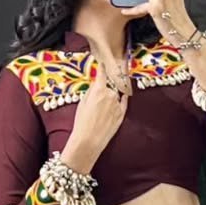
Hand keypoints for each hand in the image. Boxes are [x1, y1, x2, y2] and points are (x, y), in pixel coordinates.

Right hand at [62, 59, 128, 174]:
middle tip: (96, 98)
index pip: (102, 73)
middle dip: (104, 88)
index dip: (102, 68)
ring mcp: (117, 104)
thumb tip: (95, 84)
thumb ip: (91, 91)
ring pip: (115, 95)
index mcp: (99, 90)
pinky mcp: (121, 114)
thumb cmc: (82, 123)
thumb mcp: (82, 103)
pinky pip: (123, 103)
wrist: (89, 141)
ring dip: (111, 96)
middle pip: (108, 86)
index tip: (102, 63)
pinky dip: (122, 99)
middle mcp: (110, 94)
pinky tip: (122, 97)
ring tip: (101, 108)